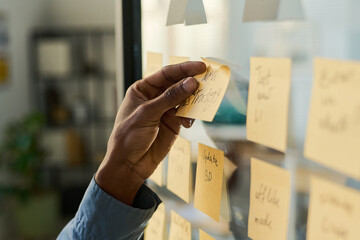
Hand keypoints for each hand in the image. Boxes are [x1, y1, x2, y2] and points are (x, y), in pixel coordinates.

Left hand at [95, 61, 205, 204]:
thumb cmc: (129, 136)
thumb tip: (191, 83)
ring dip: (194, 100)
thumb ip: (170, 98)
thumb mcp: (148, 114)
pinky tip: (188, 122)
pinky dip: (191, 116)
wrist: (128, 164)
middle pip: (177, 84)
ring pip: (184, 99)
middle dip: (192, 82)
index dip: (184, 69)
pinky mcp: (173, 124)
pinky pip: (187, 115)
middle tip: (209, 80)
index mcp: (143, 89)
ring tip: (203, 100)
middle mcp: (155, 97)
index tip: (201, 67)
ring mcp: (165, 110)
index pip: (166, 74)